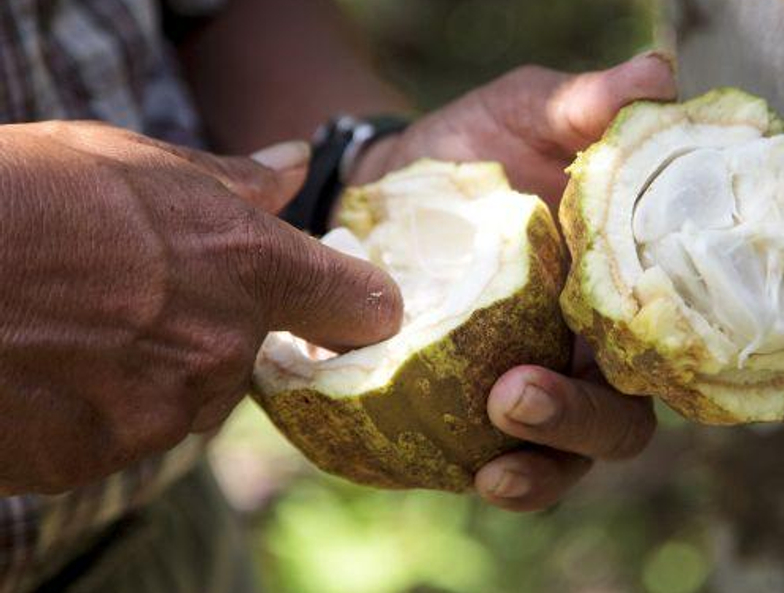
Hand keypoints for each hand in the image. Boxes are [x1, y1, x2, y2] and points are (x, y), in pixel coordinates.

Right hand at [0, 121, 401, 493]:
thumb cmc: (27, 195)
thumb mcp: (134, 162)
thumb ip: (233, 180)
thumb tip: (295, 165)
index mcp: (252, 266)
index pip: (364, 306)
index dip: (360, 307)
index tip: (345, 308)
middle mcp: (224, 347)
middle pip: (251, 355)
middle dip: (212, 330)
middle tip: (138, 292)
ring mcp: (164, 411)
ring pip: (187, 399)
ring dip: (153, 373)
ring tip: (79, 324)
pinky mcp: (102, 457)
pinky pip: (123, 436)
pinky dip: (96, 411)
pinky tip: (48, 367)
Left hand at [347, 52, 675, 510]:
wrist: (394, 184)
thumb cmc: (482, 144)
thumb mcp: (532, 111)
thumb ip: (587, 100)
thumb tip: (655, 77)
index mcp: (665, 260)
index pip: (763, 309)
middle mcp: (638, 328)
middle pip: (699, 391)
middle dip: (714, 407)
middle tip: (637, 375)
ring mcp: (579, 372)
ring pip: (614, 432)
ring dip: (575, 433)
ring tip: (511, 402)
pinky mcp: (514, 403)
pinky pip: (537, 461)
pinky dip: (525, 475)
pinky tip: (488, 469)